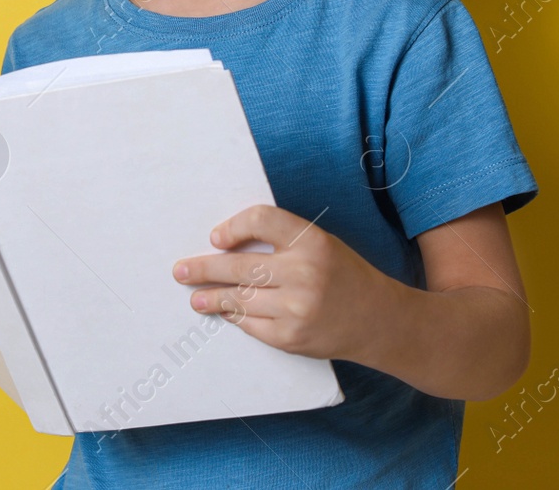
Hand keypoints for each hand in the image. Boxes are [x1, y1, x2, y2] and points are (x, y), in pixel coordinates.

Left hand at [171, 205, 397, 361]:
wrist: (378, 319)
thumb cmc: (344, 274)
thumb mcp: (321, 244)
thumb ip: (282, 241)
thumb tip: (226, 245)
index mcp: (312, 240)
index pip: (260, 220)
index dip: (233, 227)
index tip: (216, 238)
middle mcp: (303, 273)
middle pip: (238, 266)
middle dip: (203, 269)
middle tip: (180, 270)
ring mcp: (296, 308)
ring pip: (238, 299)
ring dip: (211, 298)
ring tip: (195, 297)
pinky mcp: (290, 337)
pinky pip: (250, 324)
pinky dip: (235, 316)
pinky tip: (224, 312)